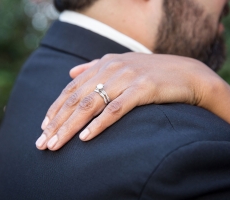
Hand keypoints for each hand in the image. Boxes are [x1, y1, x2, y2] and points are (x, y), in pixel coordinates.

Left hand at [35, 53, 219, 150]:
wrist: (187, 73)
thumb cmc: (152, 73)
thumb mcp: (121, 64)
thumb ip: (94, 67)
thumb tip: (71, 72)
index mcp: (103, 64)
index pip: (71, 89)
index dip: (55, 109)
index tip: (43, 127)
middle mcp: (111, 69)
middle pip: (76, 99)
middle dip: (57, 123)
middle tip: (42, 143)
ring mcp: (126, 78)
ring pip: (90, 105)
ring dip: (70, 127)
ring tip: (56, 144)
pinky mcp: (142, 89)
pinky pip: (115, 109)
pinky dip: (99, 124)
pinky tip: (85, 138)